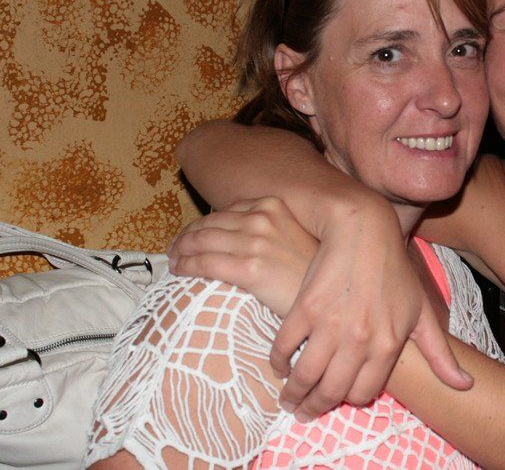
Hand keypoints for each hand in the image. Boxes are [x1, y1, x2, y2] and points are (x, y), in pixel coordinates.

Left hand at [168, 197, 313, 315]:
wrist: (331, 298)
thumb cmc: (314, 272)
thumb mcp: (296, 237)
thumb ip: (271, 229)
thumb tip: (242, 236)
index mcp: (274, 206)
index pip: (227, 210)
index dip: (205, 223)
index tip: (195, 235)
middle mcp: (263, 219)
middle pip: (210, 223)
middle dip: (187, 236)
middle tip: (175, 249)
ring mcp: (256, 242)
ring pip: (202, 241)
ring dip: (181, 250)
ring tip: (173, 259)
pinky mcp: (249, 268)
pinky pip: (204, 262)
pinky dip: (185, 265)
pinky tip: (178, 270)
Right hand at [268, 198, 472, 420]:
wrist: (364, 231)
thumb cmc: (395, 271)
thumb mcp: (422, 312)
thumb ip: (439, 355)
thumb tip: (465, 385)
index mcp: (388, 345)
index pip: (362, 393)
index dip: (348, 399)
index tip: (338, 399)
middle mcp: (359, 340)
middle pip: (331, 391)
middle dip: (314, 407)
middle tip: (303, 412)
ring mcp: (330, 325)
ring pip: (306, 376)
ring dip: (294, 394)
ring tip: (289, 398)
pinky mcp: (305, 309)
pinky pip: (285, 348)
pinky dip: (279, 362)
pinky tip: (280, 366)